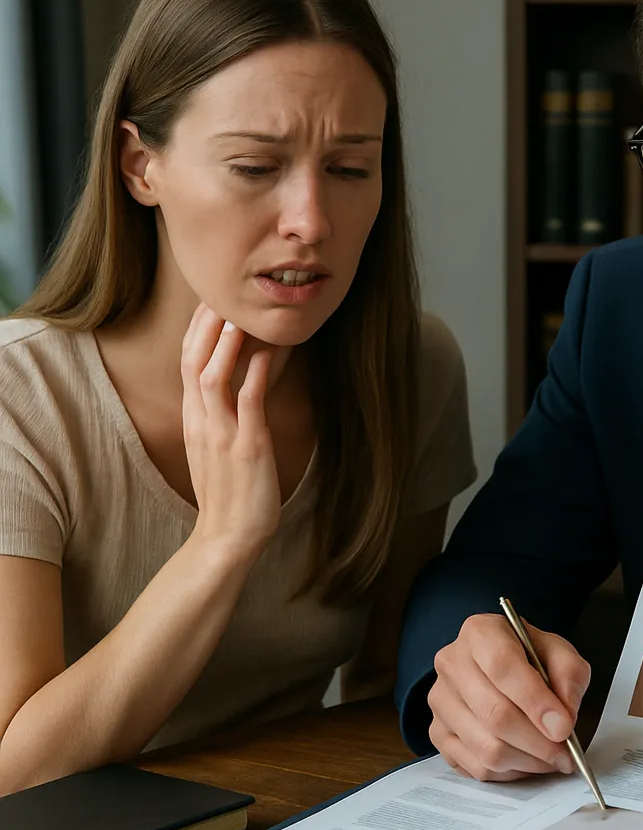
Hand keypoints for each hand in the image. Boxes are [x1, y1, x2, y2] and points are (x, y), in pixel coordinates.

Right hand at [181, 304, 280, 558]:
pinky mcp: (247, 446)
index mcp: (194, 420)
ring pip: (212, 376)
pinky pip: (248, 401)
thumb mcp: (216, 448)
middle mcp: (201, 422)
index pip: (187, 364)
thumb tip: (238, 386)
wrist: (228, 538)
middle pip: (193, 361)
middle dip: (204, 325)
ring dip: (225, 342)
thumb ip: (221, 417)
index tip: (210, 301)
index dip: (197, 331)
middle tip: (221, 291)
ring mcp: (222, 433)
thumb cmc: (230, 493)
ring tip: (239, 312)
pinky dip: (257, 372)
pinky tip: (268, 351)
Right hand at [428, 613, 590, 780]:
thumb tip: (563, 718)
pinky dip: (508, 772)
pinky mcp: (437, 732)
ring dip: (527, 761)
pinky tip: (526, 760)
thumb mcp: (558, 652)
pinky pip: (476, 767)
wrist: (499, 666)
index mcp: (480, 632)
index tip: (563, 727)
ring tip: (550, 758)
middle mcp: (452, 662)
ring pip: (486, 747)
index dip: (536, 702)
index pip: (504, 667)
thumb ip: (569, 676)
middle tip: (565, 753)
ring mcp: (440, 699)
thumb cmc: (529, 657)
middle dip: (538, 742)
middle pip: (495, 714)